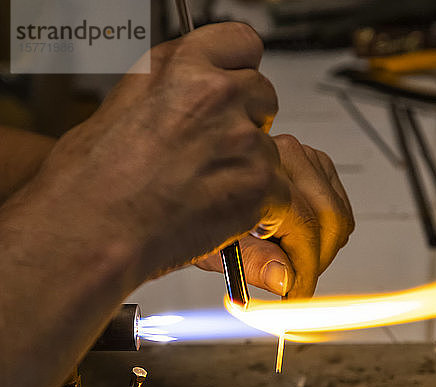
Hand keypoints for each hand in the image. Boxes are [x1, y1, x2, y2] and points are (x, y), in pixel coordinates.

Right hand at [12, 22, 288, 280]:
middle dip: (247, 120)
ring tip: (209, 190)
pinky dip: (262, 205)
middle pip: (263, 94)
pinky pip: (281, 189)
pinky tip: (224, 211)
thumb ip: (171, 81)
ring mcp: (243, 140)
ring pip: (272, 147)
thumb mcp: (124, 102)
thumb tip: (196, 76)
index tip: (234, 86)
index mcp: (184, 67)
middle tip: (217, 150)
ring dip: (251, 167)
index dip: (238, 68)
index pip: (242, 43)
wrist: (93, 232)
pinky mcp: (259, 184)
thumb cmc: (92, 179)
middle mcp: (218, 95)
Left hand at [194, 134, 354, 297]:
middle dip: (318, 258)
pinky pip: (337, 199)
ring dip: (321, 242)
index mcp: (261, 172)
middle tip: (295, 281)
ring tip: (286, 256)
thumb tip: (284, 279)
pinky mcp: (311, 160)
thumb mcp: (213, 243)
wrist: (188, 181)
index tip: (297, 295)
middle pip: (331, 218)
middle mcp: (285, 155)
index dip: (306, 271)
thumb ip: (252, 261)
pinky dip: (323, 224)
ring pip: (338, 210)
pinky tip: (292, 234)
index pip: (306, 229)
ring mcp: (301, 154)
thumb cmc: (191, 210)